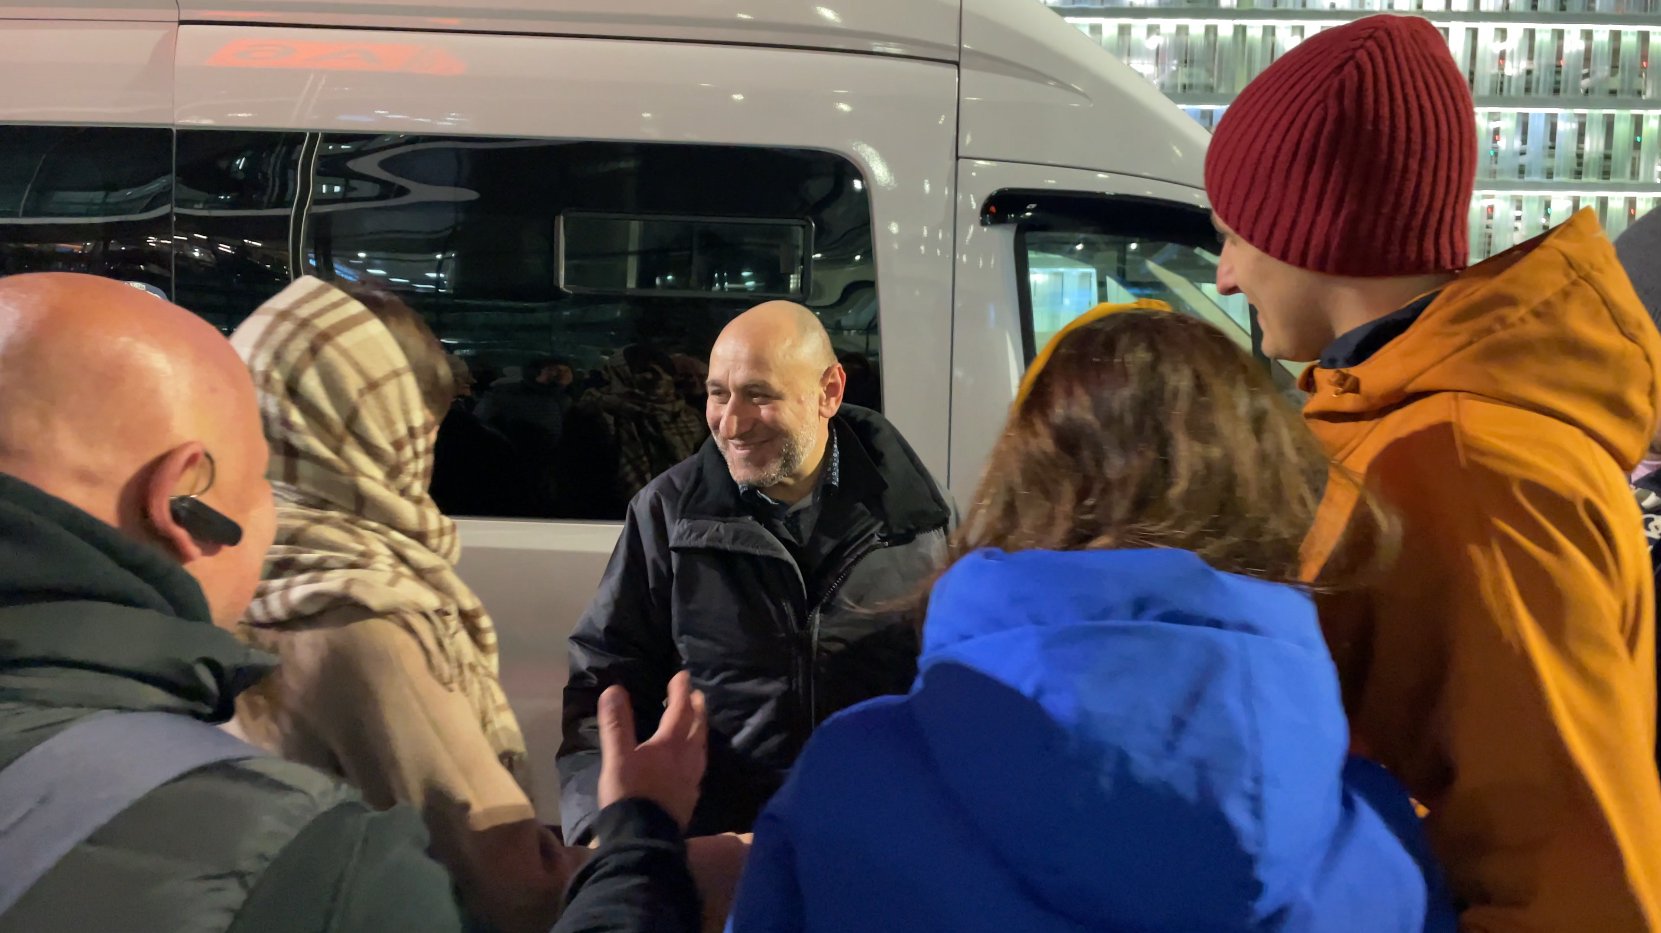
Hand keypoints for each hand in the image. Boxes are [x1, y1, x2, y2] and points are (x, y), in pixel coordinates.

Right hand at [597, 671, 707, 829]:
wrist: (643, 838)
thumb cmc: (629, 794)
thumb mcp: (617, 757)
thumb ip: (616, 724)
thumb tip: (615, 689)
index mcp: (669, 745)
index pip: (679, 711)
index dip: (680, 692)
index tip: (683, 675)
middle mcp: (686, 759)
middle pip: (697, 728)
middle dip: (697, 709)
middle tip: (698, 695)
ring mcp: (691, 780)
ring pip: (701, 748)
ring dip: (700, 731)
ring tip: (699, 724)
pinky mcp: (690, 799)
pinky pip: (698, 769)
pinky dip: (697, 756)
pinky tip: (692, 763)